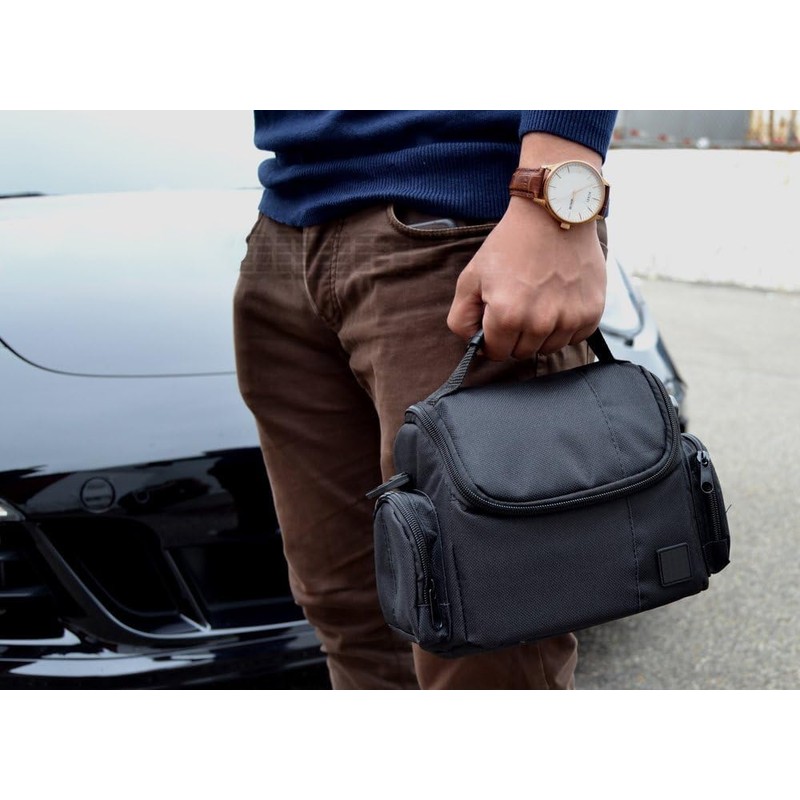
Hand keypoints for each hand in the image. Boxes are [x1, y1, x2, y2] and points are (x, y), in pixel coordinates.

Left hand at [447, 196, 606, 360]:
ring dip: (541, 333)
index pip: (496, 353)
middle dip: (514, 336)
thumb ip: (461, 318)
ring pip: (549, 348)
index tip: (495, 320)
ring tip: (538, 301)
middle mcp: (540, 322)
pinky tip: (559, 300)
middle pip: (522, 353)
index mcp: (507, 315)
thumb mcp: (471, 277)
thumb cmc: (510, 244)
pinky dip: (565, 326)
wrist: (553, 213)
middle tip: (517, 304)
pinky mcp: (592, 312)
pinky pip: (574, 338)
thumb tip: (474, 345)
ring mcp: (569, 318)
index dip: (491, 339)